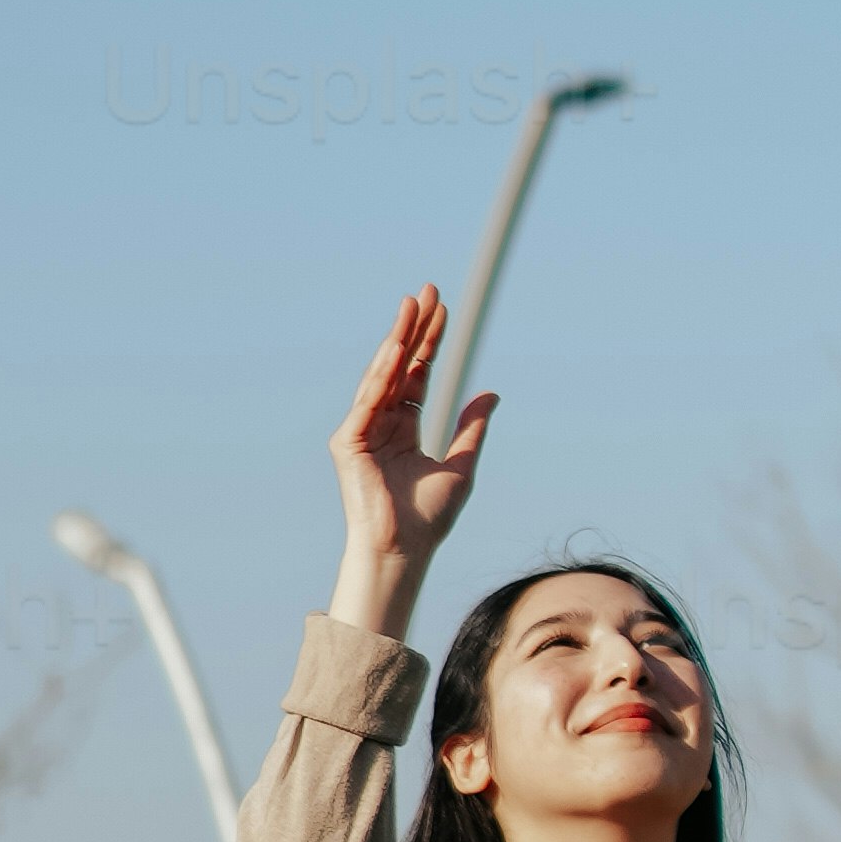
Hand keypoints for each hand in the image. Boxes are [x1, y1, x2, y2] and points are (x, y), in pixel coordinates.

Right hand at [325, 282, 492, 631]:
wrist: (405, 550)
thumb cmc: (429, 518)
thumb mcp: (461, 465)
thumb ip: (472, 427)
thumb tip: (491, 393)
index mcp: (405, 429)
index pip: (418, 374)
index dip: (430, 343)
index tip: (442, 310)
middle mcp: (381, 424)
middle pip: (400, 366)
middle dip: (413, 329)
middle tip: (427, 291)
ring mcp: (362, 431)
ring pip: (383, 374)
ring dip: (397, 338)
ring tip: (413, 304)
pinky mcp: (348, 441)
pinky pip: (369, 399)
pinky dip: (382, 372)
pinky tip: (396, 346)